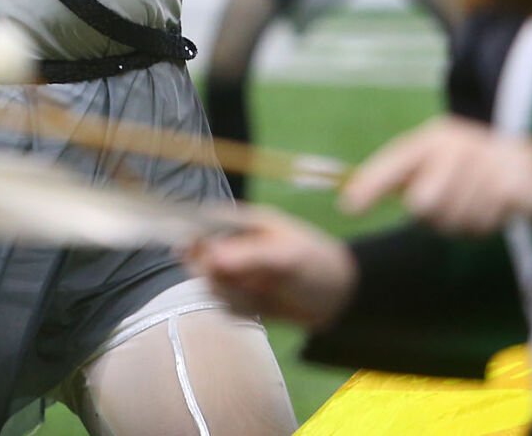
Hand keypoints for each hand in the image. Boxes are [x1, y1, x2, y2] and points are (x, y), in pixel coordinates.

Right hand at [185, 206, 357, 329]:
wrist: (342, 301)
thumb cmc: (318, 266)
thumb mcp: (288, 258)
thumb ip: (249, 256)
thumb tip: (211, 256)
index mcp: (244, 224)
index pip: (204, 223)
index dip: (193, 237)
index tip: (190, 254)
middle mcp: (235, 245)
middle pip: (200, 258)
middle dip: (216, 274)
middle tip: (241, 282)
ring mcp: (237, 271)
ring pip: (210, 284)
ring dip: (232, 294)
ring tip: (260, 295)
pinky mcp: (240, 295)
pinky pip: (224, 304)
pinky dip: (240, 308)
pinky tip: (262, 307)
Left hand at [340, 116, 531, 235]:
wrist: (526, 161)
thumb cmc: (464, 165)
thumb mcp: (430, 160)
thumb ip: (395, 177)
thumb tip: (349, 198)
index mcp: (430, 141)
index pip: (393, 165)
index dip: (369, 187)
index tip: (347, 208)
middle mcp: (455, 147)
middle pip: (424, 204)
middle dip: (430, 216)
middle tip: (444, 209)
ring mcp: (486, 165)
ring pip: (456, 219)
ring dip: (460, 222)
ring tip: (470, 205)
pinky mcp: (513, 186)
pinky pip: (486, 223)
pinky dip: (486, 224)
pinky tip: (491, 208)